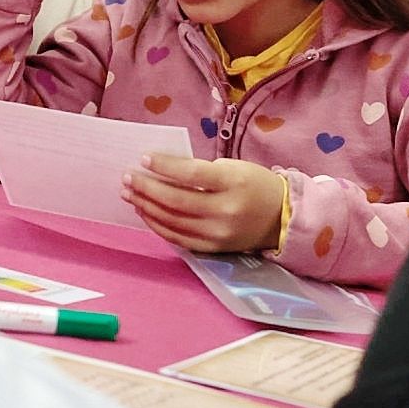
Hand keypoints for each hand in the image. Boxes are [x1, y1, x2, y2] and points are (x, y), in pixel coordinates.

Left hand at [121, 155, 286, 252]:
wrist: (281, 217)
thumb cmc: (254, 184)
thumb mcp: (233, 168)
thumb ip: (200, 171)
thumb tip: (163, 172)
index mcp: (233, 183)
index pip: (192, 175)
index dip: (165, 167)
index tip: (144, 159)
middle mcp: (225, 211)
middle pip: (177, 201)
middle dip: (147, 189)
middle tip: (128, 178)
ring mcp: (218, 233)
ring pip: (173, 221)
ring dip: (147, 207)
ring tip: (129, 194)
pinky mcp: (213, 248)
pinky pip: (178, 238)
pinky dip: (158, 226)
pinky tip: (145, 212)